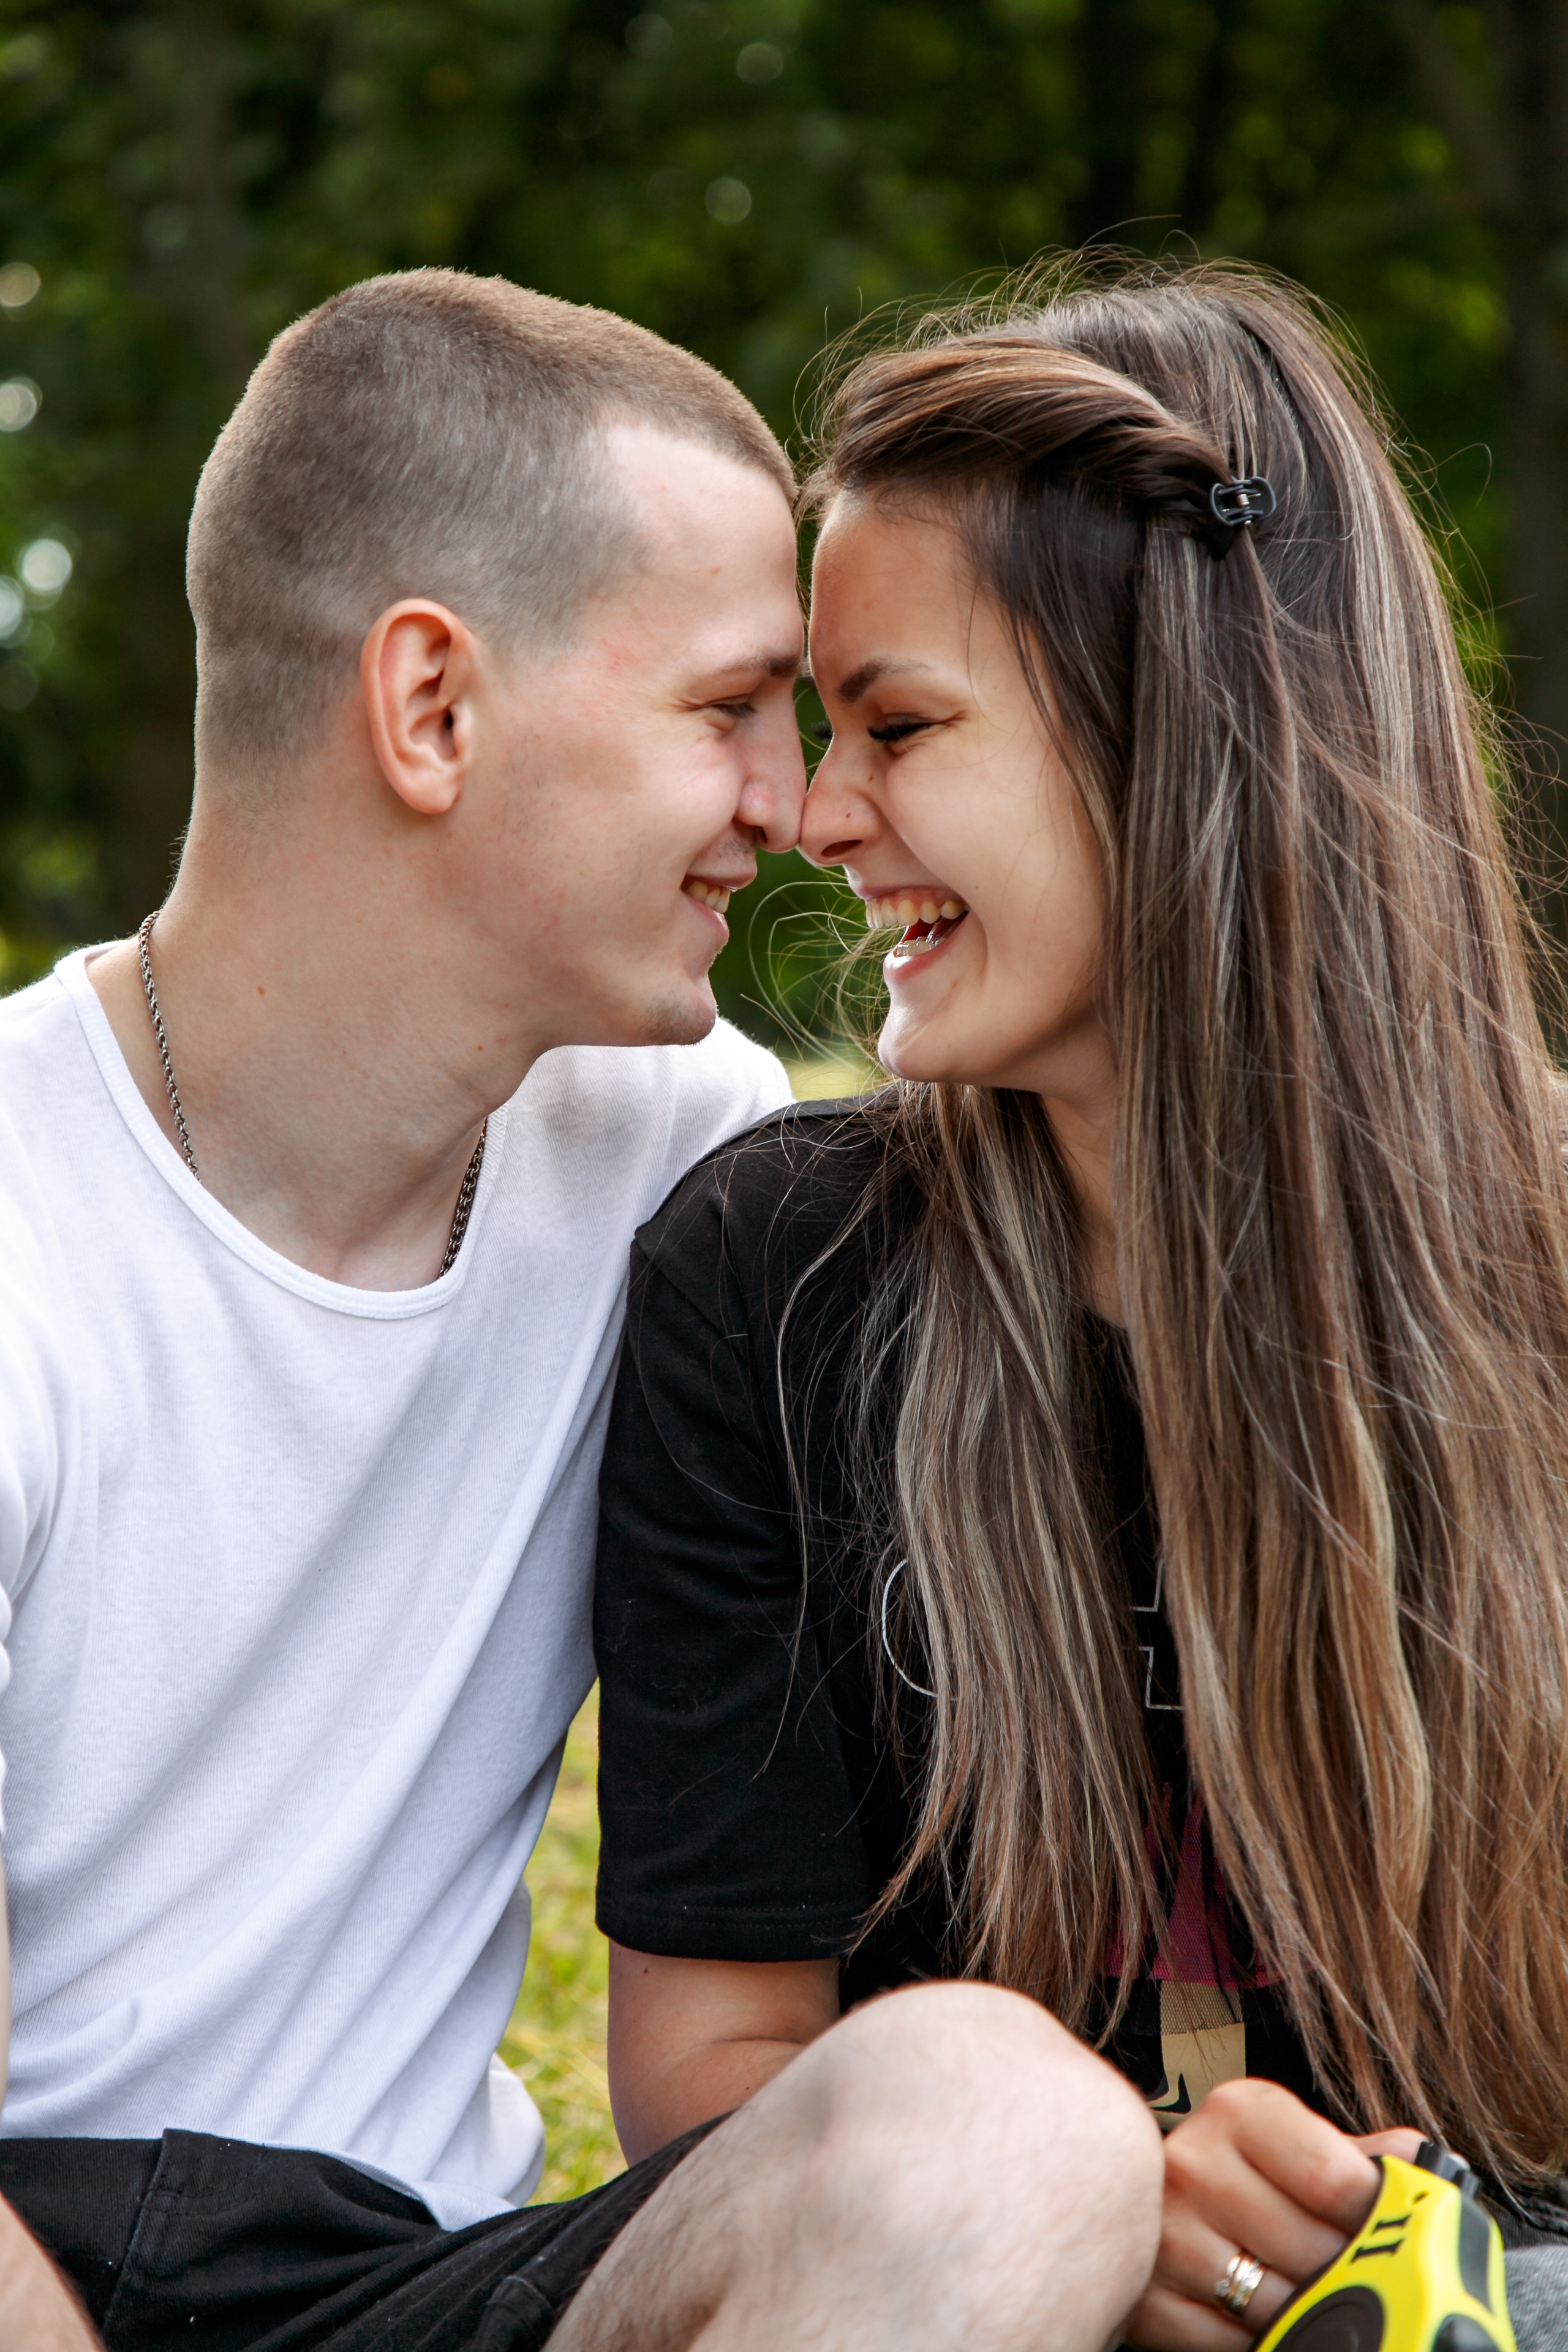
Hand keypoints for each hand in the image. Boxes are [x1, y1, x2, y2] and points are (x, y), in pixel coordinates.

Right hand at [1122, 2077, 1423, 2350]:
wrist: (1151, 2200)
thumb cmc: (1244, 2174)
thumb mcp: (1304, 2145)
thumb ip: (1371, 2158)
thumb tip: (1441, 2172)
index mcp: (1241, 2111)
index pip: (1335, 2178)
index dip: (1375, 2220)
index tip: (1389, 2235)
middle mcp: (1194, 2160)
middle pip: (1313, 2251)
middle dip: (1341, 2272)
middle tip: (1341, 2268)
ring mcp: (1163, 2230)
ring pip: (1276, 2304)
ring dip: (1299, 2309)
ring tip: (1292, 2283)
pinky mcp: (1146, 2294)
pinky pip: (1229, 2343)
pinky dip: (1250, 2338)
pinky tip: (1248, 2308)